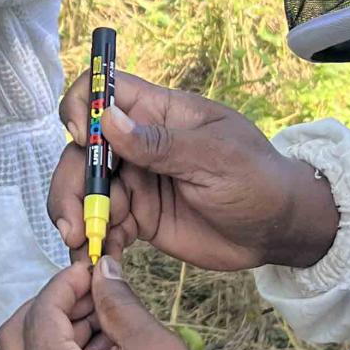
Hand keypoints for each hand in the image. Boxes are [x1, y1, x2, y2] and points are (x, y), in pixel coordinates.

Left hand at [0, 258, 228, 349]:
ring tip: (102, 329)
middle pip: (12, 341)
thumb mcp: (150, 345)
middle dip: (45, 310)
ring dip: (51, 342)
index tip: (89, 272)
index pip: (38, 315)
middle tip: (86, 298)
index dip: (62, 285)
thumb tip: (101, 272)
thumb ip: (116, 301)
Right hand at [50, 69, 338, 270]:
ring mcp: (137, 181)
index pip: (104, 90)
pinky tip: (97, 259)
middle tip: (74, 220)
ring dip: (75, 213)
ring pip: (85, 188)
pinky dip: (94, 239)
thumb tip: (107, 119)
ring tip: (81, 243)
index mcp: (159, 113)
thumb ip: (161, 143)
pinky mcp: (139, 216)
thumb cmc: (258, 180)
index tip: (82, 137)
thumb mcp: (215, 158)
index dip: (82, 106)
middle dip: (70, 182)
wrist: (279, 231)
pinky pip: (104, 223)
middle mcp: (139, 144)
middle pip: (83, 149)